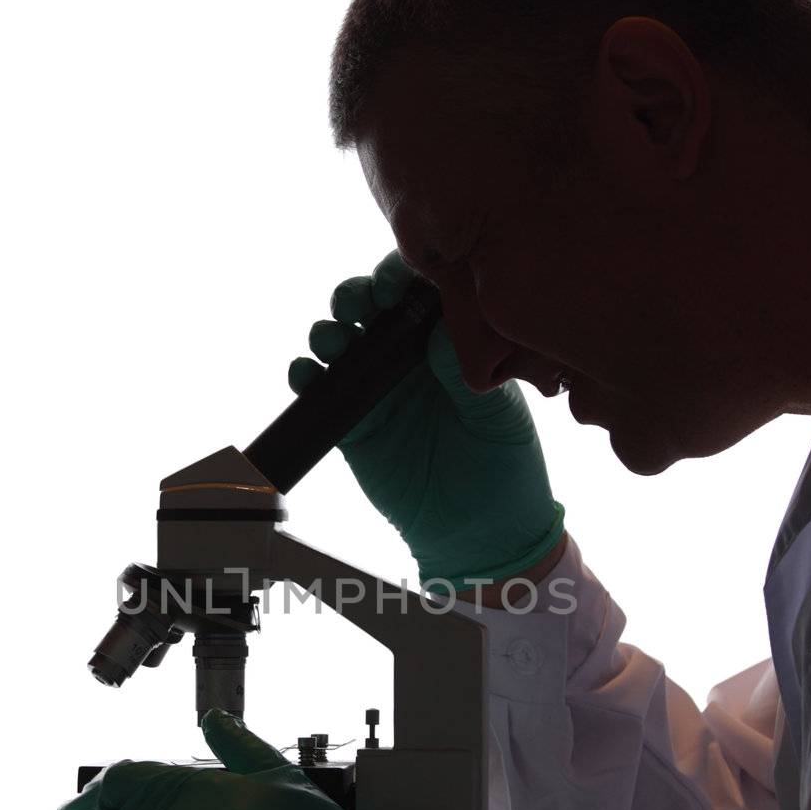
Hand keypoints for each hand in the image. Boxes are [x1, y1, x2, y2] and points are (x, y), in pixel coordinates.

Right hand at [291, 250, 563, 586]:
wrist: (481, 534)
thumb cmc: (505, 469)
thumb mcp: (499, 418)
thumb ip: (468, 374)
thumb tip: (440, 331)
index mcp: (448, 343)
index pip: (420, 291)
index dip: (400, 276)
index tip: (395, 286)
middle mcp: (408, 356)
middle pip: (370, 305)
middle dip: (356, 293)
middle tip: (360, 303)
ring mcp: (376, 388)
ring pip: (340, 340)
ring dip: (328, 329)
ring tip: (333, 339)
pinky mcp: (352, 424)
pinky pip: (319, 392)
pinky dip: (305, 376)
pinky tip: (307, 373)